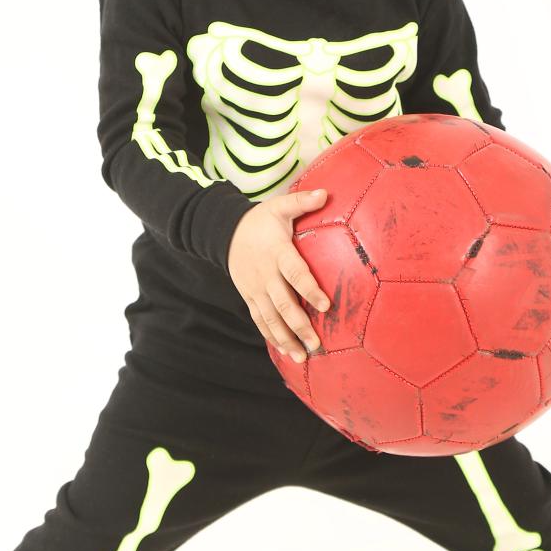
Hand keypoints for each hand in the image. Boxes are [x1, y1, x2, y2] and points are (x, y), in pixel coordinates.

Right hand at [226, 187, 330, 361]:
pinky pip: (260, 320)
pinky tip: (286, 351)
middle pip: (283, 304)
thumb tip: (325, 193)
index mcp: (277, 253)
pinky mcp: (250, 297)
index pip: (295, 274)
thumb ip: (302, 202)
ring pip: (271, 319)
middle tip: (317, 344)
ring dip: (286, 338)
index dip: (309, 289)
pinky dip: (272, 337)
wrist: (224, 233)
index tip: (325, 305)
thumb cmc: (260, 220)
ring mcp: (256, 289)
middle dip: (299, 325)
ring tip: (302, 356)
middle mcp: (266, 275)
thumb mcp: (279, 207)